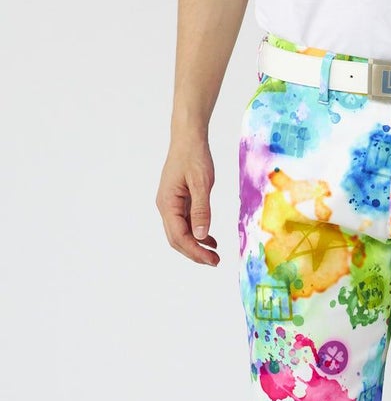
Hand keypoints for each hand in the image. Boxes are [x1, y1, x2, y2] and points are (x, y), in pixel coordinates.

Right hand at [156, 135, 219, 265]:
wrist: (188, 138)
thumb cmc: (194, 156)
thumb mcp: (201, 183)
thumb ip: (201, 210)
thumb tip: (200, 236)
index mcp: (167, 203)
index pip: (179, 236)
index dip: (195, 251)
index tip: (212, 260)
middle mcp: (166, 206)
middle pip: (177, 239)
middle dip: (195, 253)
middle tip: (215, 262)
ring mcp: (171, 205)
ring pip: (181, 234)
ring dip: (196, 246)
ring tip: (214, 255)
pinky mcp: (178, 202)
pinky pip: (186, 224)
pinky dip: (197, 235)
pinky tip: (211, 240)